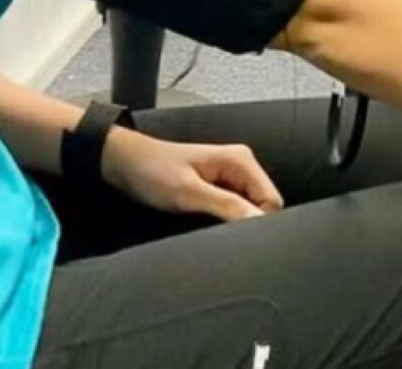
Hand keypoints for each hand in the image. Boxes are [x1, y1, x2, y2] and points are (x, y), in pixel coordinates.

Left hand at [99, 125, 284, 222]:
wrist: (128, 164)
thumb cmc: (154, 172)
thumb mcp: (189, 194)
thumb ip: (227, 207)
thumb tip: (259, 223)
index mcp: (240, 161)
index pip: (273, 202)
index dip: (261, 225)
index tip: (239, 240)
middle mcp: (241, 166)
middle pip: (264, 207)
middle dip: (249, 226)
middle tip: (222, 239)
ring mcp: (231, 178)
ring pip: (250, 211)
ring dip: (237, 226)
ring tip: (212, 233)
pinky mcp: (220, 189)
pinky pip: (237, 211)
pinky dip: (228, 223)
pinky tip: (210, 229)